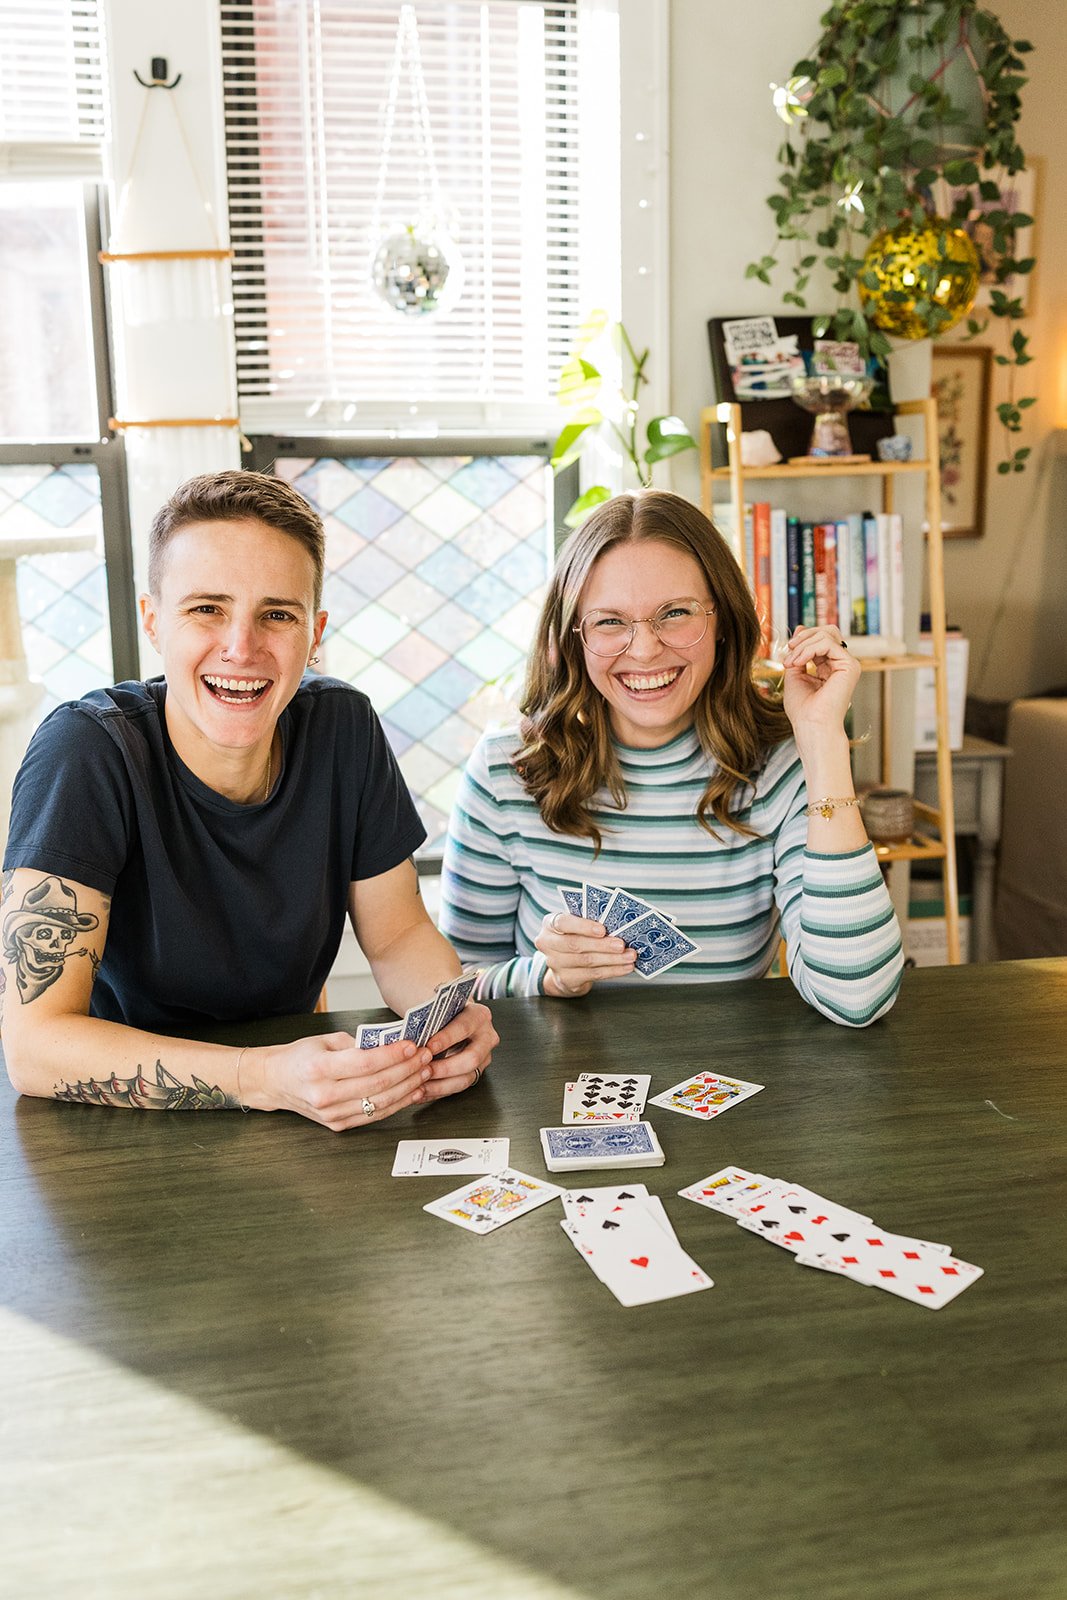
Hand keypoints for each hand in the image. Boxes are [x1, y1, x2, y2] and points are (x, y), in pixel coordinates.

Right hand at [250, 1031, 434, 1132]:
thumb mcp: (325, 1040)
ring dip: (407, 1087)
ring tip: (424, 1071)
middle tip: (425, 1056)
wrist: (276, 1082)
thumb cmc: (300, 1057)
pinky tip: (412, 1091)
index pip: (364, 1063)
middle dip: (407, 1069)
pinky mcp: (338, 1125)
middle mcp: (324, 1095)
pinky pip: (374, 1115)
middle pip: (376, 1084)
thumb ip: (358, 1043)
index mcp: (318, 1068)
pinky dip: (397, 1104)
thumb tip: (394, 1042)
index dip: (392, 1055)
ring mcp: (331, 1114)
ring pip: (379, 1103)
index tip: (412, 1045)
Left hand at [422, 999, 498, 1099]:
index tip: (428, 1046)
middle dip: (445, 1067)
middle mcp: (486, 1037)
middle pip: (471, 1058)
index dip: (445, 1039)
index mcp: (478, 1016)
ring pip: (466, 1077)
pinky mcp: (475, 1072)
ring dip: (441, 1084)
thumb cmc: (444, 1012)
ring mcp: (483, 1057)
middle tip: (425, 1069)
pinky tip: (423, 1091)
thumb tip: (412, 1033)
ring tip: (421, 1085)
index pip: (464, 1028)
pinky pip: (458, 1087)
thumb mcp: (439, 1008)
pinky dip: (438, 1091)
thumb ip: (431, 1018)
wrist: (452, 1018)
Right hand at [534, 909, 636, 997]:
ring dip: (612, 959)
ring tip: (629, 956)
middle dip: (602, 945)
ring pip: (587, 961)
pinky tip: (625, 967)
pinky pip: (592, 975)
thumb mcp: (577, 925)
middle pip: (575, 944)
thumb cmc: (575, 936)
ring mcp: (555, 963)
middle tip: (622, 945)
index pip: (563, 923)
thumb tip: (618, 925)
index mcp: (550, 924)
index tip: (602, 929)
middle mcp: (548, 943)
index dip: (583, 926)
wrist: (564, 965)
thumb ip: (590, 923)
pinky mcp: (565, 980)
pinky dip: (612, 971)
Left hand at [781, 625, 860, 744]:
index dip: (803, 639)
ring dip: (803, 645)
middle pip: (827, 632)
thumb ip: (798, 652)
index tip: (787, 651)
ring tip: (791, 661)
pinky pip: (827, 643)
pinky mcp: (850, 666)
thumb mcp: (795, 673)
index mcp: (830, 667)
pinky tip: (799, 662)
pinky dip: (809, 649)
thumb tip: (800, 628)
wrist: (811, 726)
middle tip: (789, 651)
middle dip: (804, 637)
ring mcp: (847, 664)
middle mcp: (841, 664)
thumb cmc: (803, 709)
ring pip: (826, 635)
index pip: (820, 639)